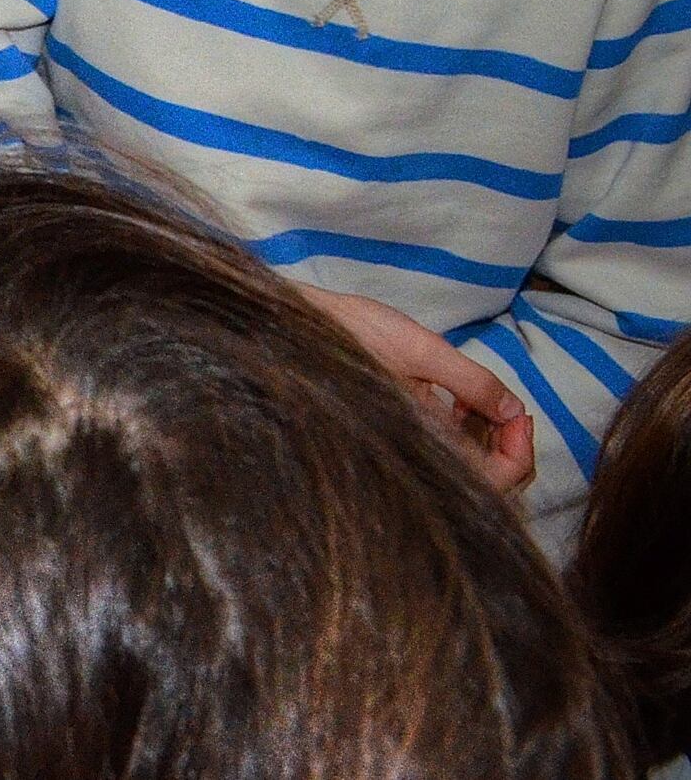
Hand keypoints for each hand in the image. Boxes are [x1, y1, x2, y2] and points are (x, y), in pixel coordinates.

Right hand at [307, 289, 535, 495]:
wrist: (288, 328)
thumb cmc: (349, 334)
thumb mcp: (418, 347)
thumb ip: (472, 381)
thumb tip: (516, 411)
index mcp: (425, 441)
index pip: (495, 479)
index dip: (520, 452)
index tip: (520, 414)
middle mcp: (417, 454)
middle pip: (484, 479)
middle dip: (508, 446)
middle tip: (512, 409)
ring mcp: (408, 445)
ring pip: (465, 463)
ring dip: (486, 434)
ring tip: (482, 397)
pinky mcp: (398, 431)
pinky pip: (443, 447)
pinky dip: (462, 427)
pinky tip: (455, 396)